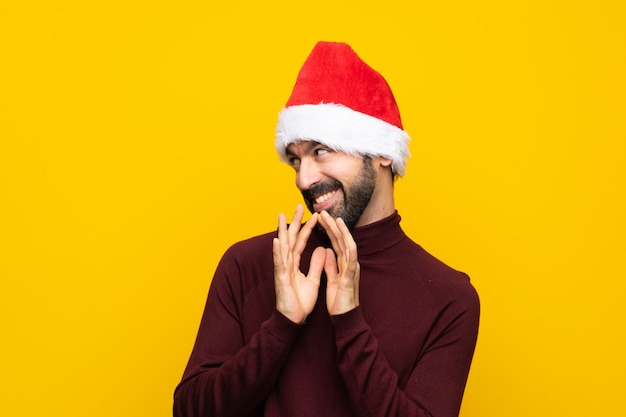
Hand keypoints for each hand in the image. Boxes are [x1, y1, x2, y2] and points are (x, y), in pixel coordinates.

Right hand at [273, 205, 325, 323]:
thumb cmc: (300, 302)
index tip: (314, 216)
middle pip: (291, 239)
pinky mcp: (280, 278)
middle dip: (294, 223)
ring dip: (282, 231)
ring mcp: (282, 270)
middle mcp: (287, 264)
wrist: (294, 319)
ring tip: (282, 216)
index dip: (307, 228)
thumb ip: (315, 264)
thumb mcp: (312, 280)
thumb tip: (320, 249)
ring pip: (282, 246)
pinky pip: (279, 262)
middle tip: (298, 207)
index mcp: (294, 264)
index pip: (301, 242)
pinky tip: (276, 240)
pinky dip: (277, 251)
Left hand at [318, 211, 359, 315]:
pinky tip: (344, 239)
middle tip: (323, 212)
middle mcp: (350, 263)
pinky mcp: (350, 277)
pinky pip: (351, 259)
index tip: (319, 218)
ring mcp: (352, 269)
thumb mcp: (332, 279)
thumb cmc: (339, 301)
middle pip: (341, 240)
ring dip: (340, 231)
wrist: (345, 318)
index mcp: (343, 264)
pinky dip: (347, 248)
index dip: (328, 230)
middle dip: (332, 225)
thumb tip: (327, 251)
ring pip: (348, 244)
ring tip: (333, 219)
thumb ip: (330, 265)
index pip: (336, 242)